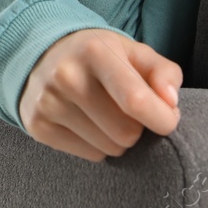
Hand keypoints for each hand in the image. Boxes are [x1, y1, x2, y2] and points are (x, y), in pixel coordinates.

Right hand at [18, 28, 182, 161]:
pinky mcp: (37, 126)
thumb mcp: (135, 53)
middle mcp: (66, 76)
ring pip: (110, 149)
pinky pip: (90, 156)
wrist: (43, 55)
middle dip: (136, 127)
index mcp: (94, 51)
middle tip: (126, 111)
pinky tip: (87, 123)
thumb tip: (170, 103)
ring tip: (105, 115)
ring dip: (116, 138)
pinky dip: (97, 145)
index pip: (135, 101)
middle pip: (126, 133)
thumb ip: (164, 73)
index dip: (161, 118)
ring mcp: (48, 102)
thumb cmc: (101, 57)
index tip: (167, 119)